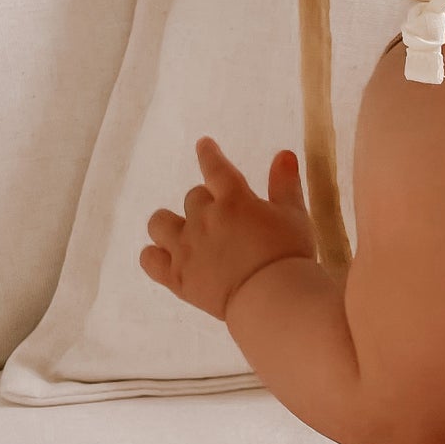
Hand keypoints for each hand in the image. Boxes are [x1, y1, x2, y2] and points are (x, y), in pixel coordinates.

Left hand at [140, 137, 317, 321]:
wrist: (271, 299)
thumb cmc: (289, 255)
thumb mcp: (294, 216)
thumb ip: (286, 184)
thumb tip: (283, 154)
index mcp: (233, 199)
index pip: (215, 167)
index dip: (208, 154)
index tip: (203, 144)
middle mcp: (204, 218)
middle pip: (193, 197)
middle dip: (206, 202)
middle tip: (223, 218)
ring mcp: (185, 248)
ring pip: (160, 222)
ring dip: (170, 222)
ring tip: (183, 231)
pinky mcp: (176, 277)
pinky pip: (150, 259)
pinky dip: (154, 255)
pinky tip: (165, 256)